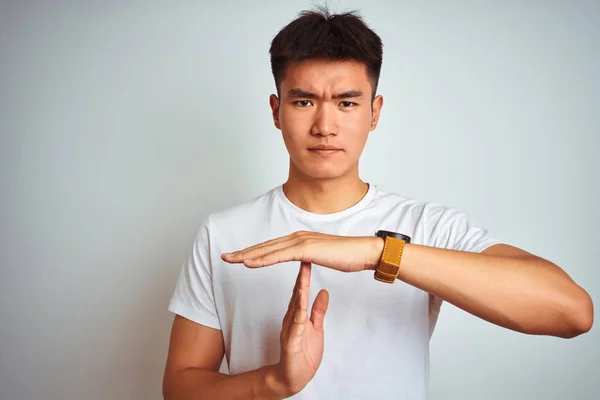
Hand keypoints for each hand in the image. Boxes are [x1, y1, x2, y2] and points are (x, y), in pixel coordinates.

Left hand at [221, 231, 383, 271]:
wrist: (365, 252)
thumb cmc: (348, 256)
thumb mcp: (323, 256)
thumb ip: (310, 256)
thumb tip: (305, 259)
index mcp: (300, 240)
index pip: (271, 247)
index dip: (253, 251)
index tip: (238, 257)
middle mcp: (297, 237)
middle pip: (264, 246)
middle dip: (243, 252)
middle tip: (225, 257)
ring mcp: (301, 242)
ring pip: (267, 250)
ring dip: (247, 255)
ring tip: (230, 260)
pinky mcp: (306, 249)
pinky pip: (279, 256)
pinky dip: (261, 259)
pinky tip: (248, 263)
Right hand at [272, 262, 328, 395]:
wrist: (293, 378)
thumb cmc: (303, 354)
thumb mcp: (316, 328)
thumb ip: (318, 310)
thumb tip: (323, 292)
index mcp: (297, 314)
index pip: (301, 290)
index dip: (305, 273)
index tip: (309, 256)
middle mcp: (291, 318)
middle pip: (296, 294)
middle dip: (301, 276)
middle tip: (304, 257)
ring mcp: (290, 329)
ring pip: (295, 307)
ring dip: (298, 291)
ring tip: (303, 276)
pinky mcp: (291, 342)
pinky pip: (295, 327)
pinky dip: (298, 315)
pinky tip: (301, 306)